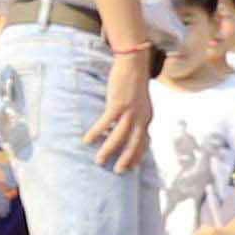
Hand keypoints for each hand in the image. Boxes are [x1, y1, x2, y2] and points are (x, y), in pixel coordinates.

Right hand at [87, 53, 152, 172]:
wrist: (134, 63)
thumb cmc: (134, 81)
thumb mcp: (140, 101)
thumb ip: (137, 114)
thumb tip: (130, 125)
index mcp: (147, 117)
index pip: (144, 141)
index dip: (138, 155)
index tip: (131, 167)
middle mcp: (141, 117)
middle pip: (135, 143)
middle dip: (127, 159)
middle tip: (118, 171)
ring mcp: (130, 111)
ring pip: (120, 136)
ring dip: (109, 150)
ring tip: (99, 160)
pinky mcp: (117, 104)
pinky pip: (105, 123)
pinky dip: (96, 133)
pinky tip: (87, 140)